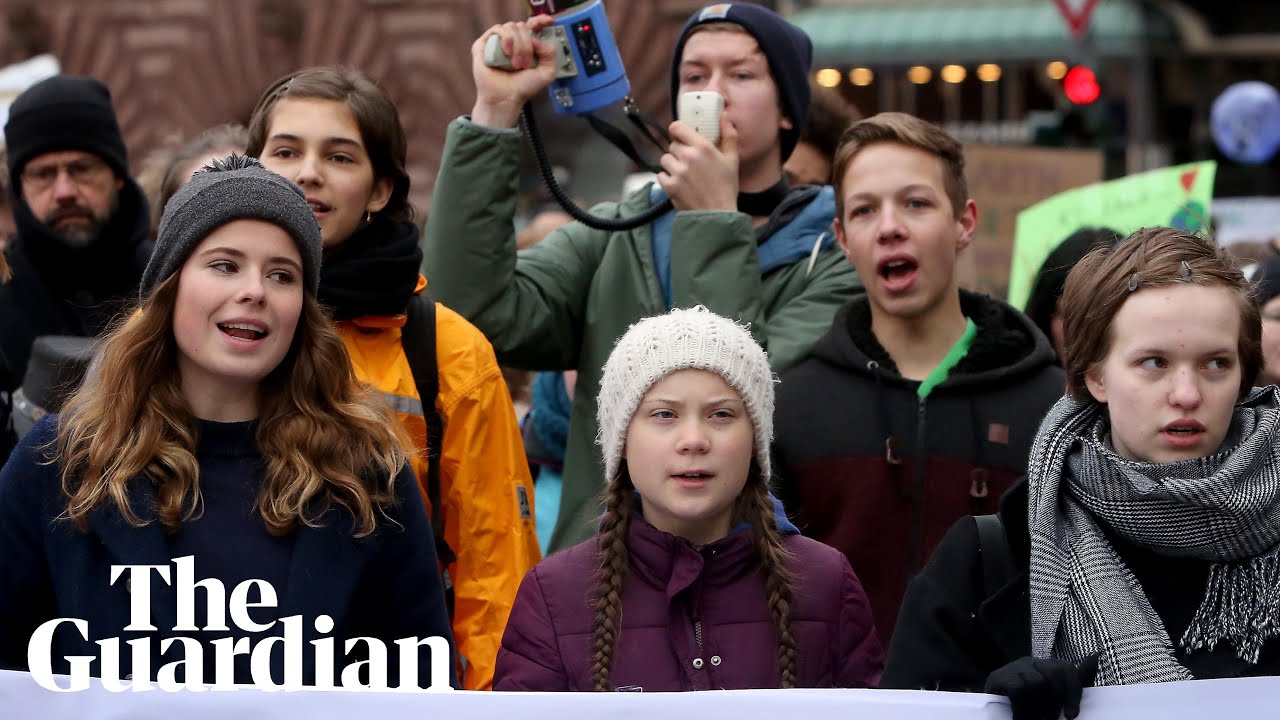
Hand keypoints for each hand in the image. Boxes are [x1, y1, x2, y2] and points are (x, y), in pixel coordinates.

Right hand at [470, 15, 557, 127]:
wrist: (506, 98)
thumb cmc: (523, 87)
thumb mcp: (547, 72)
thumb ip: (550, 52)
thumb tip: (536, 38)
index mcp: (527, 45)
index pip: (533, 25)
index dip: (541, 20)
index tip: (549, 21)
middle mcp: (513, 41)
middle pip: (523, 27)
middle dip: (527, 45)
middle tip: (525, 65)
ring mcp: (498, 42)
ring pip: (511, 26)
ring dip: (518, 45)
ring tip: (516, 64)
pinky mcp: (485, 44)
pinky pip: (497, 29)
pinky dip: (506, 39)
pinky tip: (507, 54)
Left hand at [656, 114, 737, 212]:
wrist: (717, 215)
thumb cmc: (726, 188)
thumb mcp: (732, 160)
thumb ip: (729, 135)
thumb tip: (725, 116)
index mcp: (703, 147)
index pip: (677, 128)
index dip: (676, 131)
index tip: (679, 136)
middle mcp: (688, 156)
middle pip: (672, 145)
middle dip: (679, 152)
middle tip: (688, 162)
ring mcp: (678, 172)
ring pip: (665, 159)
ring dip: (672, 165)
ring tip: (684, 174)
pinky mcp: (670, 186)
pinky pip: (661, 175)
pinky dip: (668, 179)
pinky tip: (680, 184)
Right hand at [983, 654, 1098, 719]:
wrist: (998, 715)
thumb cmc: (1032, 708)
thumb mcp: (1057, 698)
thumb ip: (1076, 681)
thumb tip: (1096, 655)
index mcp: (1046, 666)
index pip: (1066, 668)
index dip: (1073, 692)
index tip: (1072, 715)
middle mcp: (1030, 662)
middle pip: (1053, 673)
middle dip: (1056, 700)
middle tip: (1051, 719)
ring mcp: (1012, 667)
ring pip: (1036, 682)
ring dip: (1038, 708)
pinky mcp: (997, 677)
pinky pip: (1018, 689)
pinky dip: (1023, 709)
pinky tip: (1021, 718)